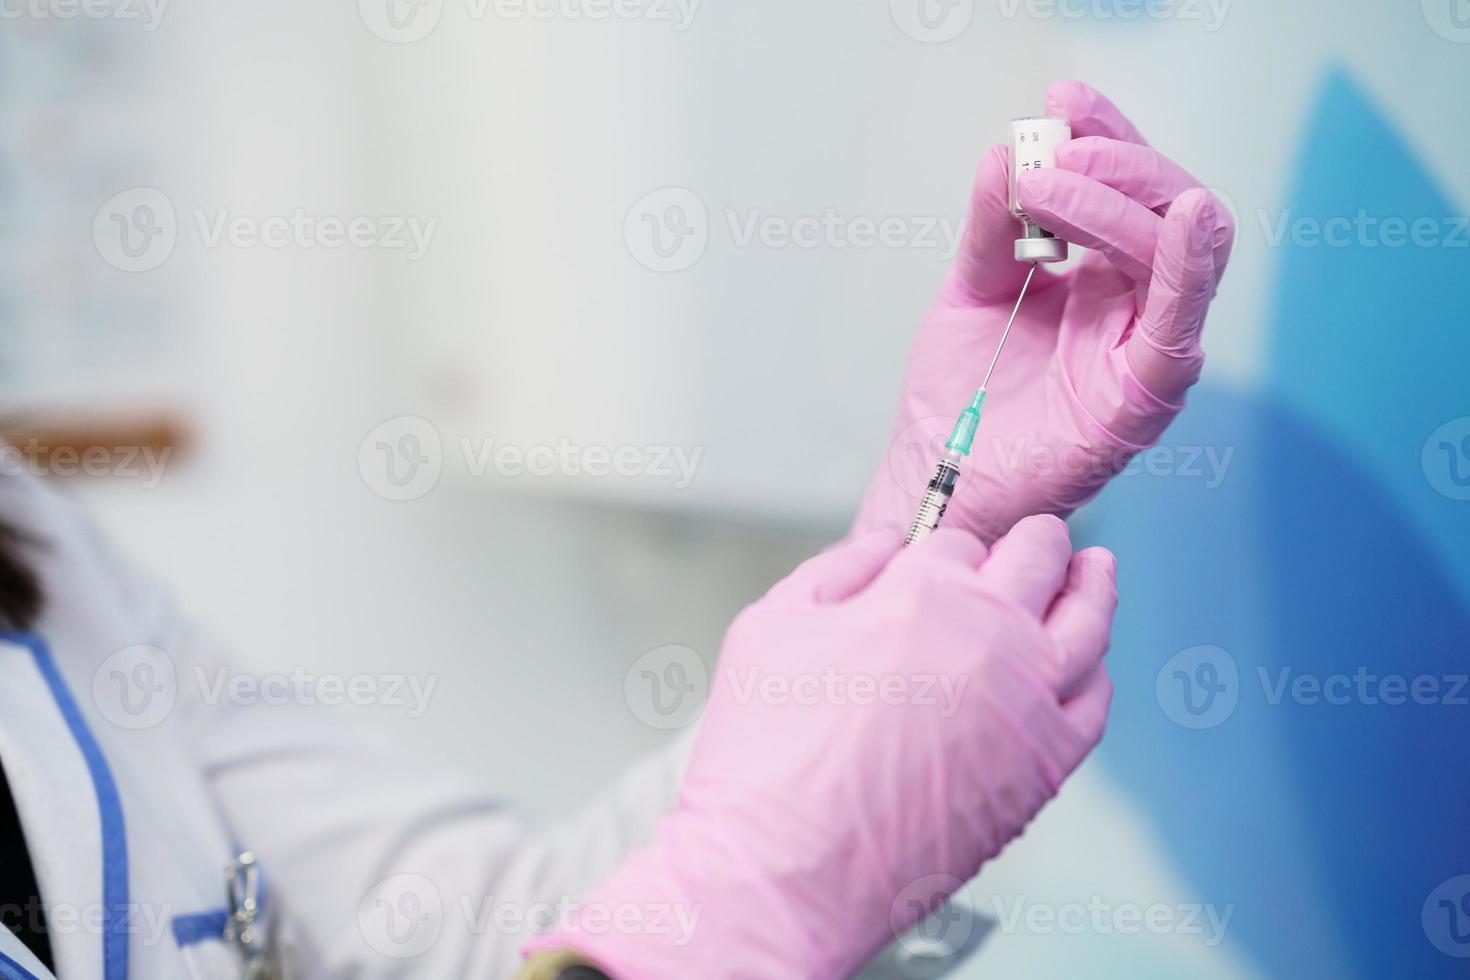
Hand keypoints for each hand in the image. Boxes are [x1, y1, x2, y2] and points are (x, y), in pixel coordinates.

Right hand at [524, 516, 1117, 978]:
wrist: (785, 869)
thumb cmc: (766, 753)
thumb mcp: (769, 624)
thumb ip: (835, 568)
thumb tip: (885, 544)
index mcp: (922, 591)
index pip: (960, 542)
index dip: (949, 547)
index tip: (949, 554)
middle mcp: (990, 636)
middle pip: (1038, 561)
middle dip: (1039, 540)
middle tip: (1043, 535)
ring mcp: (1028, 701)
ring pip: (1088, 623)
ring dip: (1092, 586)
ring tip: (1096, 570)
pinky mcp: (1045, 766)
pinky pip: (1094, 704)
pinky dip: (1096, 672)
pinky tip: (1089, 665)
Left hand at [854, 81, 1233, 543]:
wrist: (942, 475)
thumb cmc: (961, 395)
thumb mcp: (971, 289)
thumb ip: (994, 228)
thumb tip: (1003, 157)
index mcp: (1102, 275)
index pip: (1129, 186)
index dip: (1106, 136)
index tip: (1063, 101)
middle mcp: (1135, 305)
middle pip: (1167, 205)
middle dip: (1114, 164)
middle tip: (1051, 156)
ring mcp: (1147, 347)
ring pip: (1180, 250)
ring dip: (1121, 203)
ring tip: (1051, 185)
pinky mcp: (1146, 394)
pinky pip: (1182, 320)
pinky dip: (1189, 264)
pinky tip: (1186, 219)